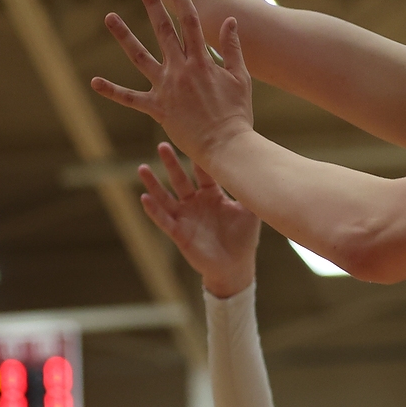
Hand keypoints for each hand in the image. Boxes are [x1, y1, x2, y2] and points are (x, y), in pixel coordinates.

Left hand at [92, 0, 254, 163]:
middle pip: (164, 30)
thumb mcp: (241, 78)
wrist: (227, 145)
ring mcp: (166, 87)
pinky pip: (130, 98)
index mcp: (202, 61)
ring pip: (139, 56)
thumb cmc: (238, 113)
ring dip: (124, 35)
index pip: (190, 22)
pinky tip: (94, 81)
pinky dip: (112, 90)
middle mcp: (181, 70)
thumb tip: (229, 22)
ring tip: (109, 16)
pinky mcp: (157, 108)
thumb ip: (232, 49)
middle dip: (153, 3)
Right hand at [138, 143, 260, 297]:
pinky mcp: (178, 233)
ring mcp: (185, 217)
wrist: (236, 266)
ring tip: (142, 168)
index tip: (196, 140)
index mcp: (212, 195)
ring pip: (165, 197)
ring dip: (154, 183)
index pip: (203, 173)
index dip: (200, 159)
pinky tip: (144, 198)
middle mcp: (195, 203)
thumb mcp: (250, 212)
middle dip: (172, 163)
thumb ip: (251, 191)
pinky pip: (163, 219)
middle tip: (163, 144)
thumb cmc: (243, 238)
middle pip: (180, 179)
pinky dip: (153, 209)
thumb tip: (264, 169)